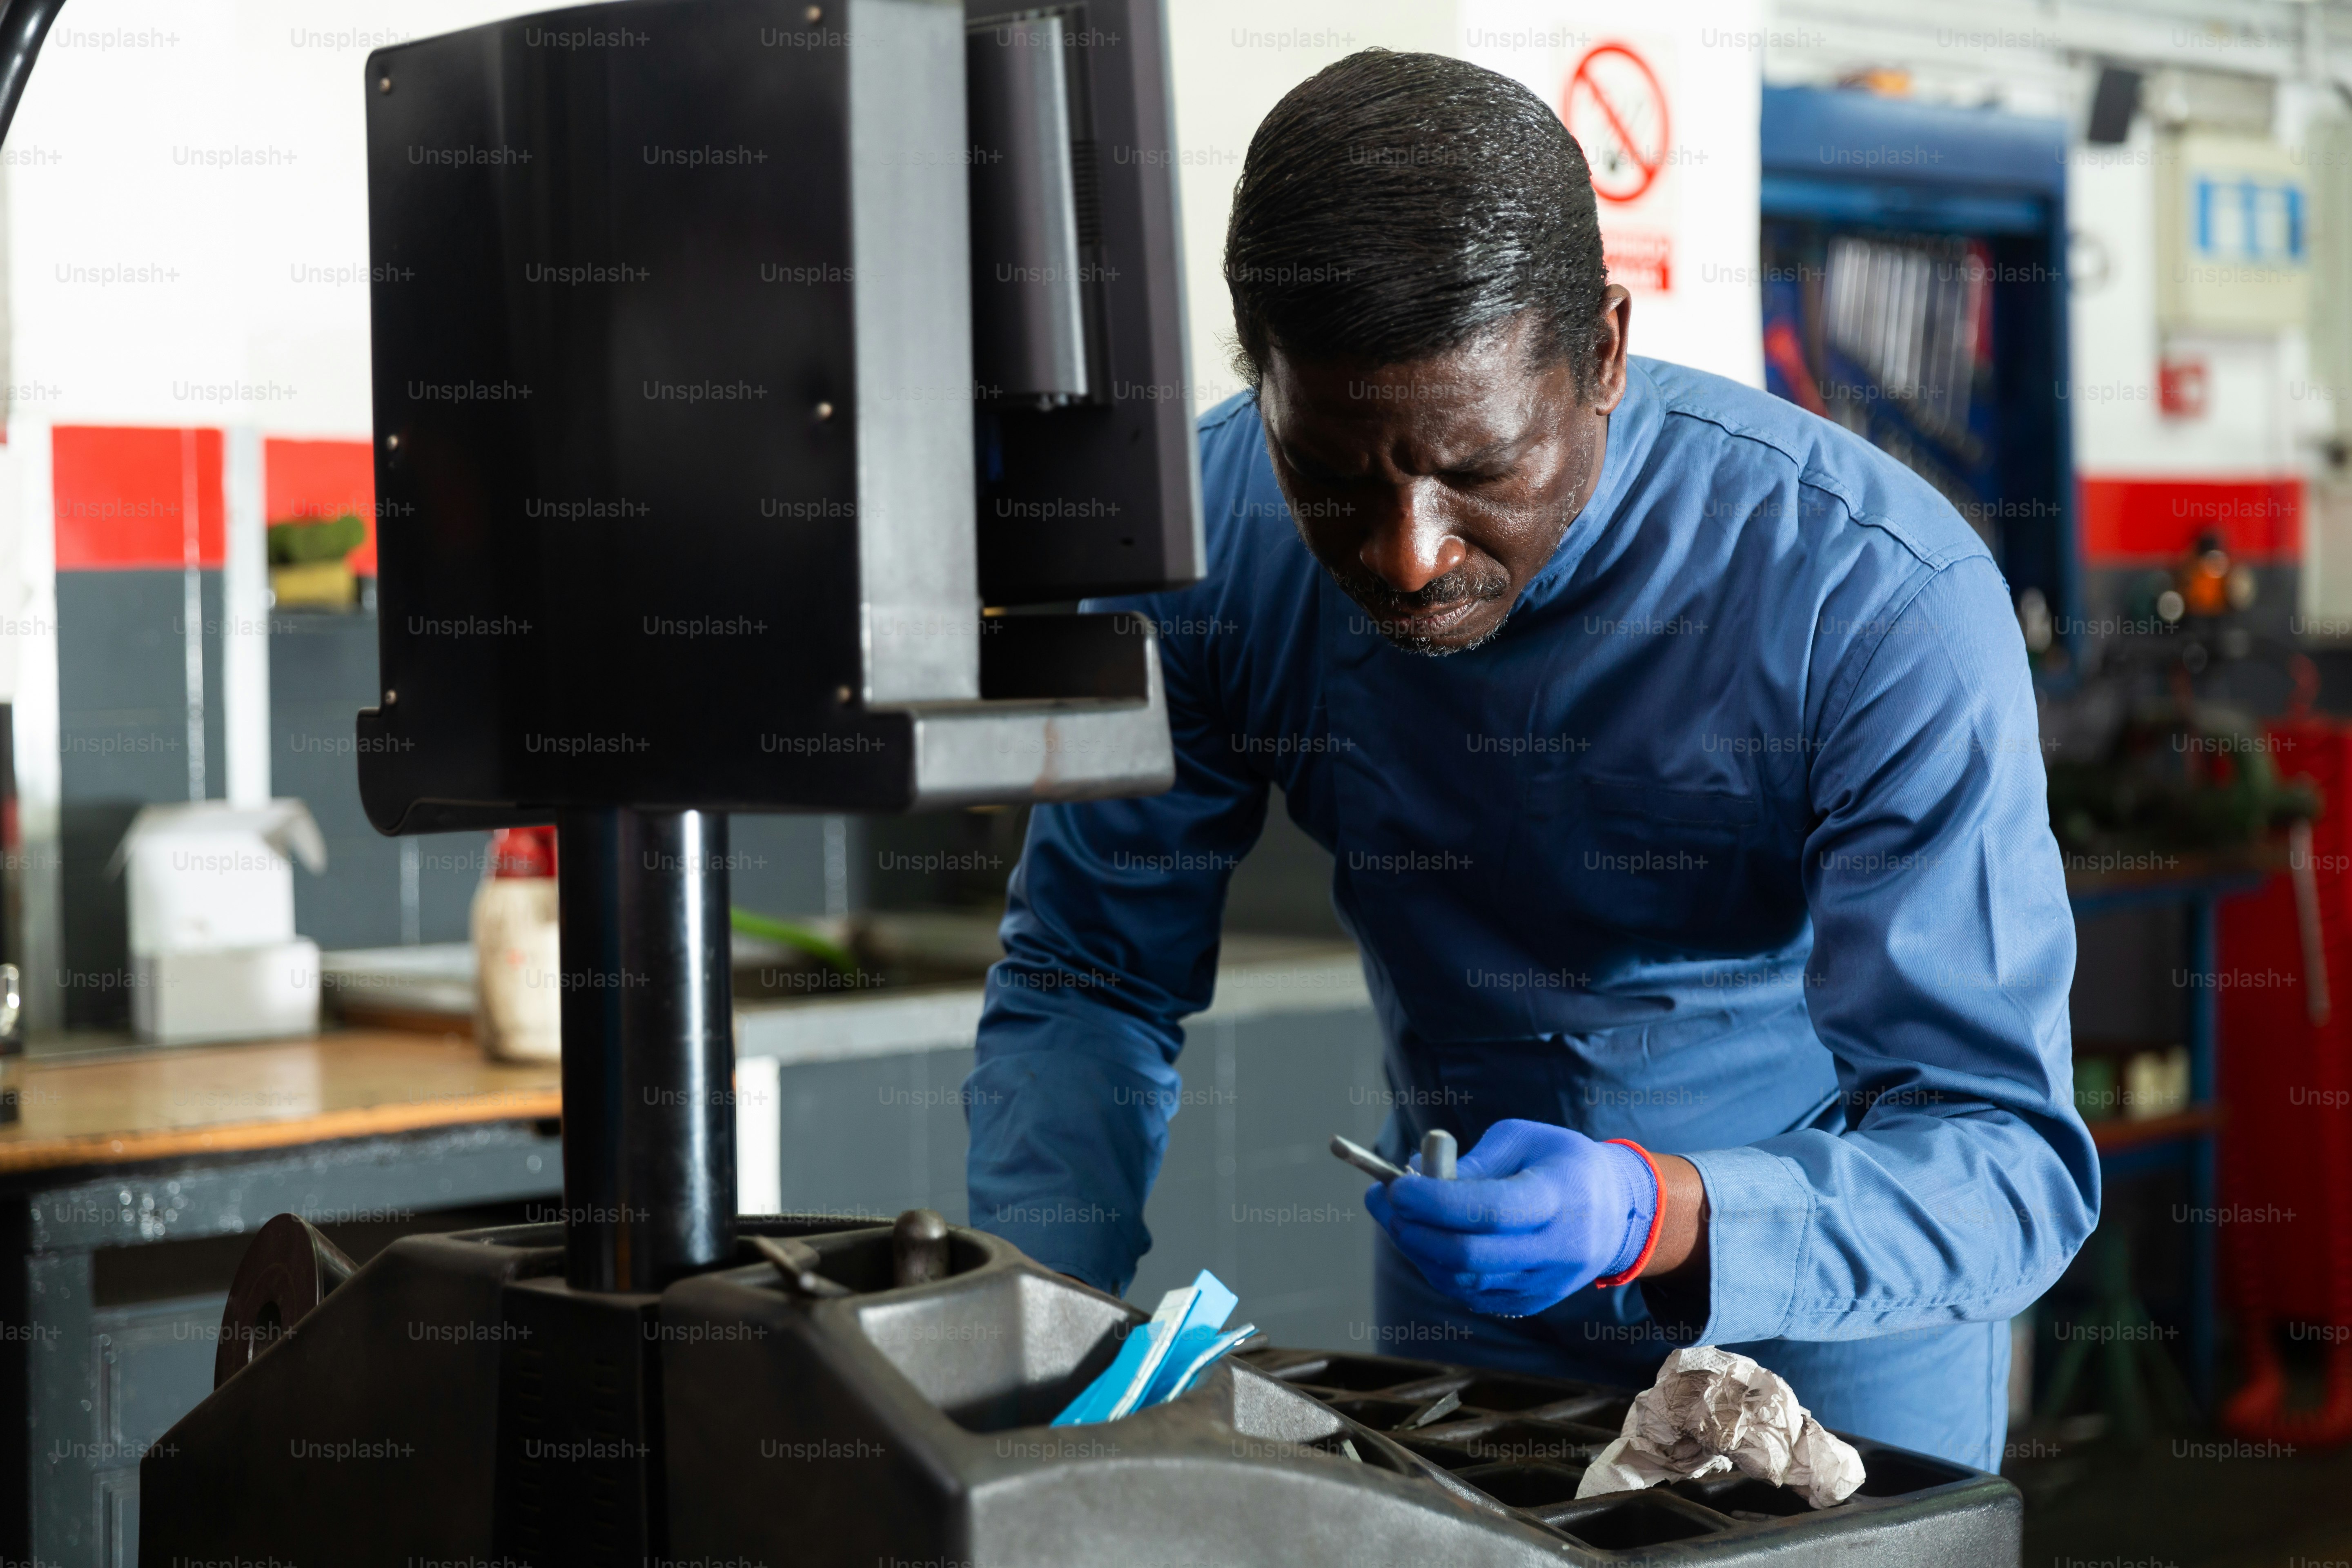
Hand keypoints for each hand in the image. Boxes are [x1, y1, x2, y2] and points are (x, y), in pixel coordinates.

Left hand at [1364, 1120, 1658, 1317]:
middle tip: (1384, 1201)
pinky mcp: (1532, 1302)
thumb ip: (1475, 1161)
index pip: (1491, 1210)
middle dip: (1414, 1231)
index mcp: (1559, 1197)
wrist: (1617, 1212)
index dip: (1434, 1202)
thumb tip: (1419, 1181)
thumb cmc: (1561, 1163)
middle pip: (1471, 1256)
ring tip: (1396, 1215)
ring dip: (1418, 1249)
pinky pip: (1471, 1294)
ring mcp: (1546, 1283)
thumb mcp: (1525, 1139)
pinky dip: (1437, 1268)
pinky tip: (1424, 1238)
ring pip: (1464, 1281)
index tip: (1395, 1186)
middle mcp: (1557, 1248)